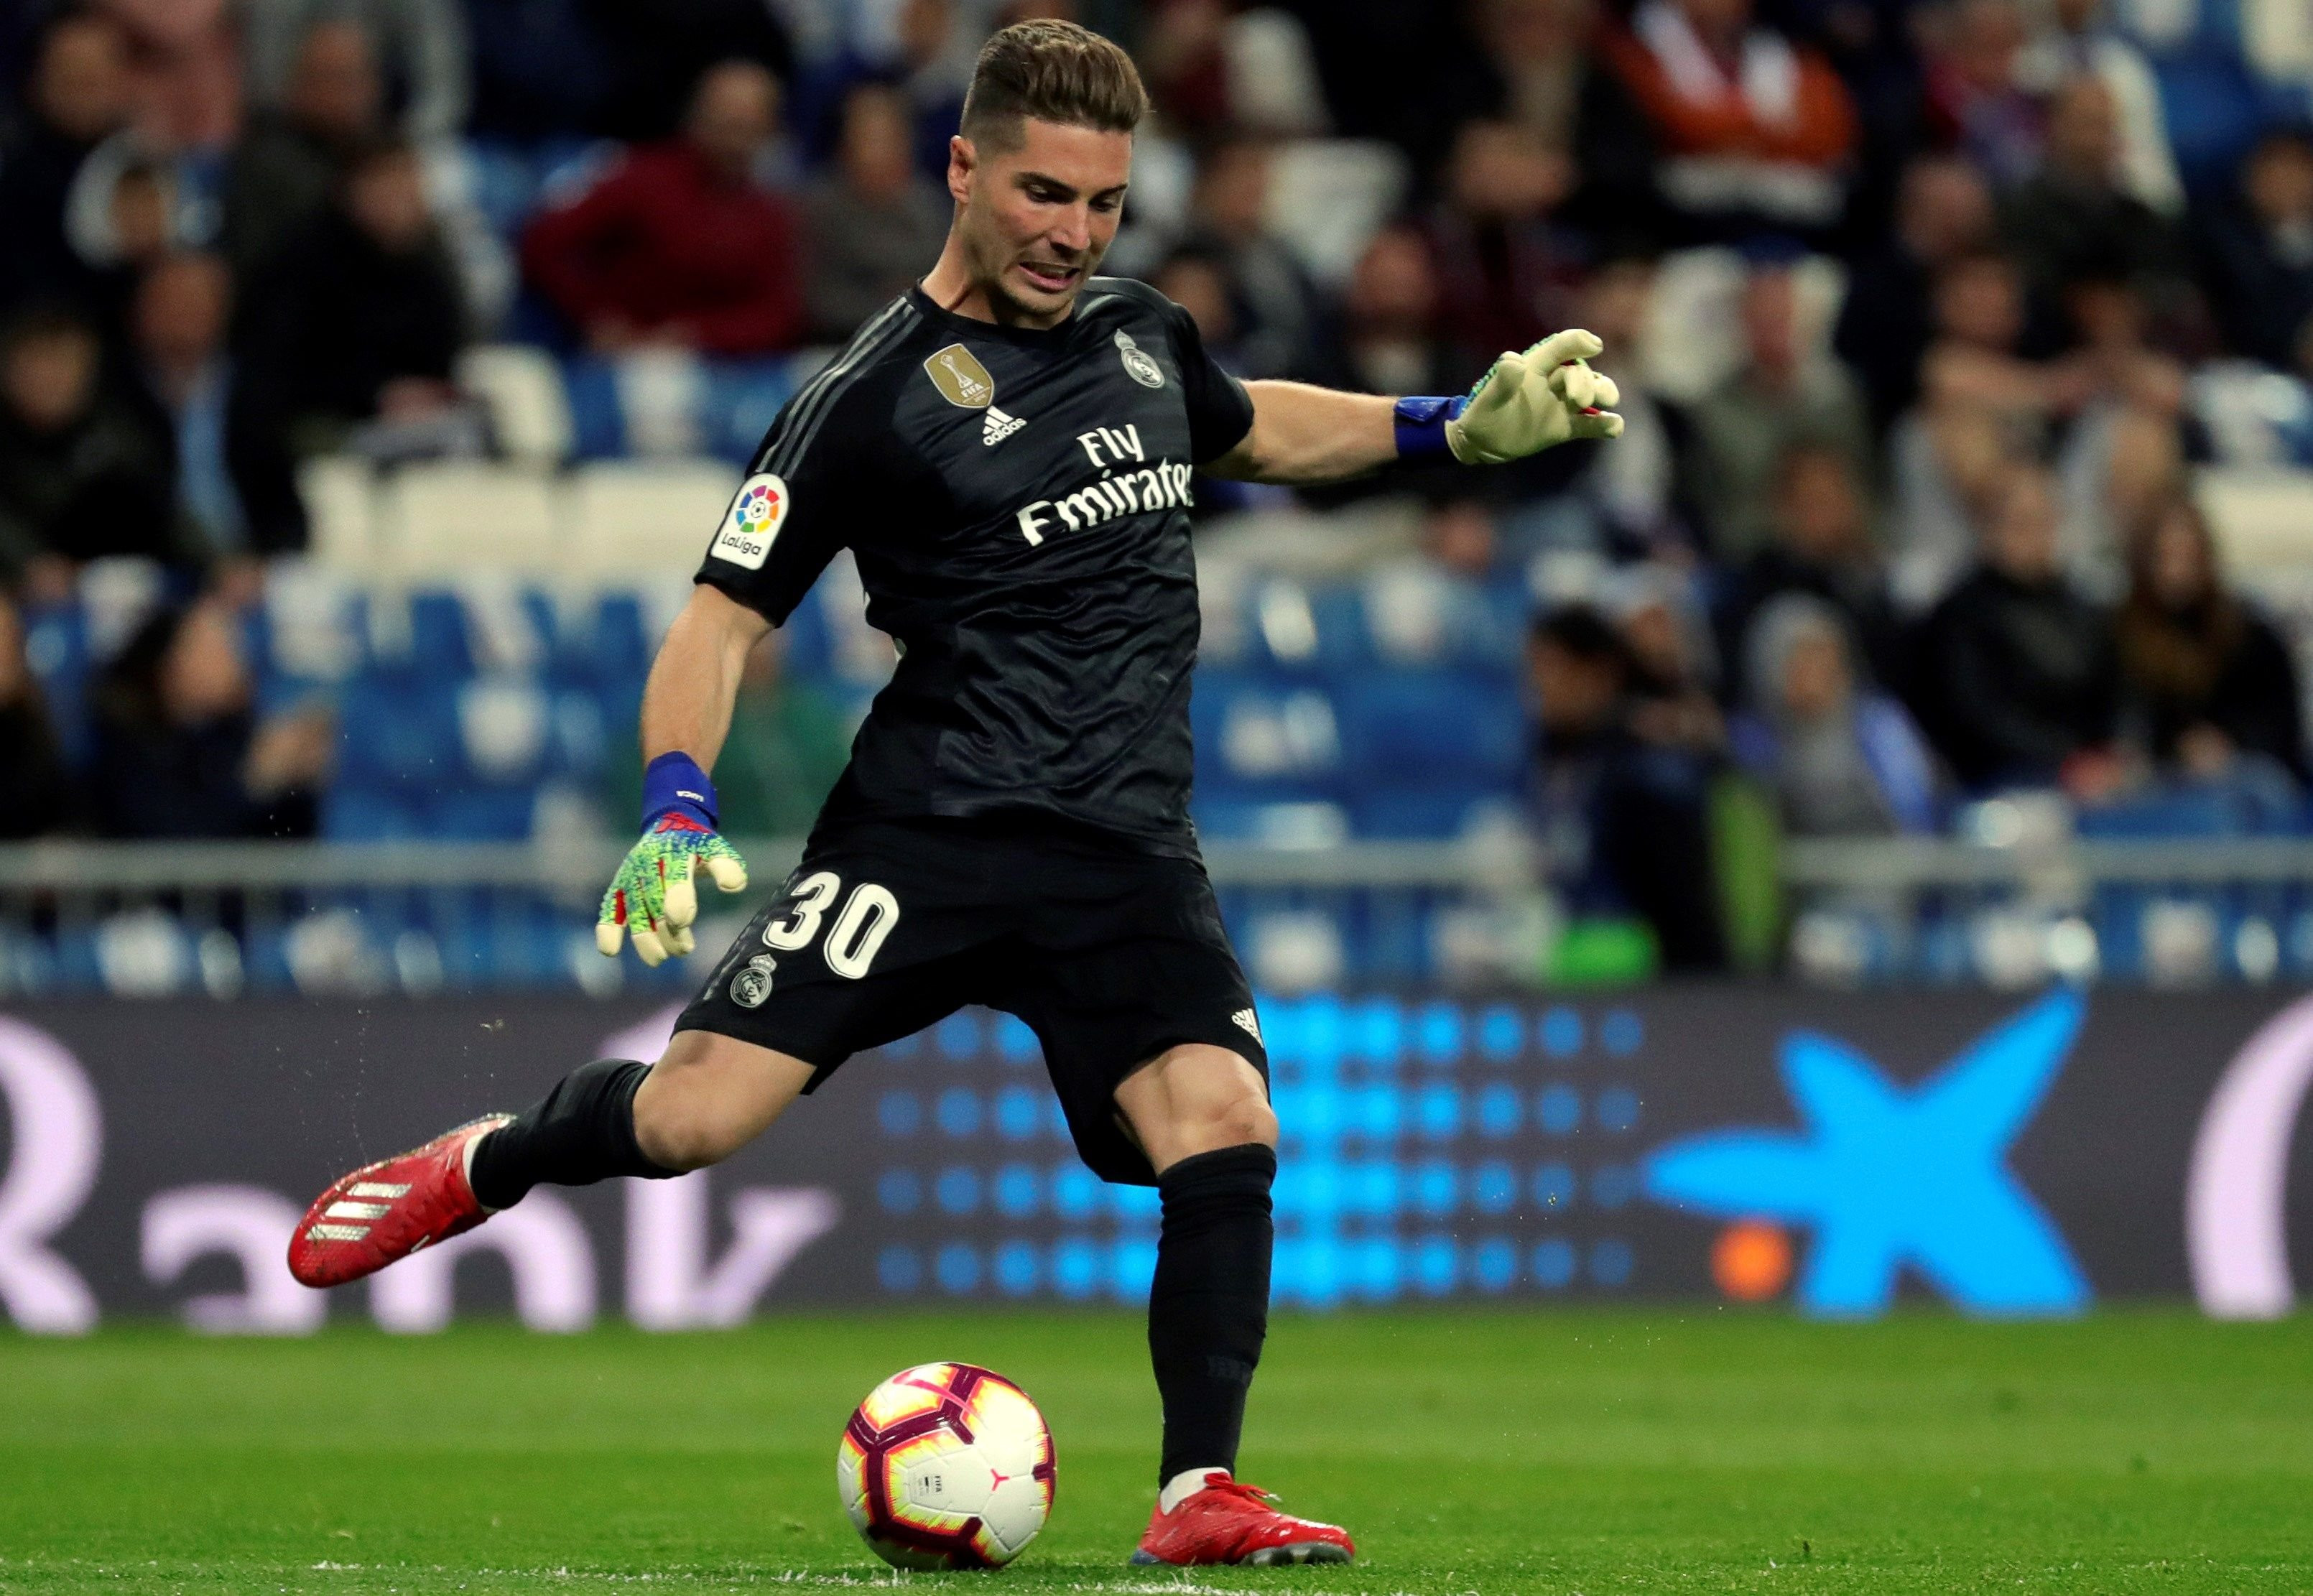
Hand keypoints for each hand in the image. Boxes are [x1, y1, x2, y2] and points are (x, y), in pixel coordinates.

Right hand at [596, 815, 748, 965]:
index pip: (676, 879)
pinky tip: (610, 950)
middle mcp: (648, 864)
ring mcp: (631, 876)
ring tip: (660, 959)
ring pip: (635, 911)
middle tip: (684, 950)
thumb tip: (734, 886)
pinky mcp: (618, 887)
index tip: (682, 922)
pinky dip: (607, 928)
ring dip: (645, 938)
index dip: (677, 901)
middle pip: (655, 902)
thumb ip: (727, 866)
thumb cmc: (696, 847)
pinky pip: (610, 908)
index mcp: (675, 853)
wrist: (669, 826)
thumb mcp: (715, 849)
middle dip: (667, 929)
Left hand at [1446, 328, 1624, 464]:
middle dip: (1585, 383)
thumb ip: (1503, 381)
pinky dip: (1605, 424)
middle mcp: (1555, 381)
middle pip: (1579, 373)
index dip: (1578, 342)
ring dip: (1603, 393)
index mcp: (1537, 366)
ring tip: (1608, 403)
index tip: (1595, 346)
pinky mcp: (1567, 427)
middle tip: (1579, 401)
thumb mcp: (1488, 397)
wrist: (1482, 443)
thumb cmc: (1484, 413)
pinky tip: (1615, 428)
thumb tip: (1514, 361)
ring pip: (1592, 392)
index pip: (1561, 347)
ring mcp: (1563, 404)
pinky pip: (1592, 423)